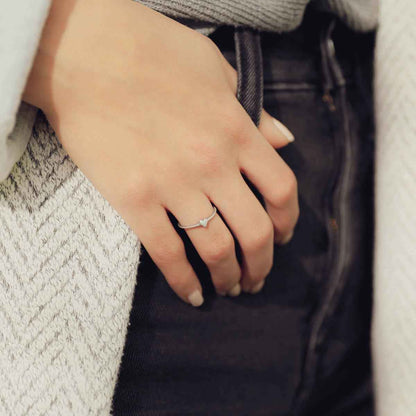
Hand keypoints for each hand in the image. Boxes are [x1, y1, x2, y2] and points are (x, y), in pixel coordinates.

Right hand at [24, 0, 298, 306]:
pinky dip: (184, 282)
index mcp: (236, 130)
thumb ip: (253, 111)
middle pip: (256, 231)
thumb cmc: (152, 52)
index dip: (287, 222)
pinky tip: (193, 295)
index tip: (282, 237)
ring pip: (217, 249)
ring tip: (230, 288)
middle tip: (257, 277)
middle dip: (262, 264)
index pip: (281, 190)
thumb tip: (283, 138)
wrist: (85, 54)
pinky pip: (168, 254)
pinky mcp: (134, 200)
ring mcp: (173, 184)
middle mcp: (212, 163)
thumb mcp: (216, 71)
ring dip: (229, 277)